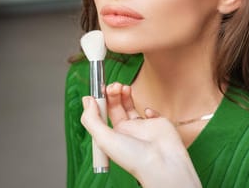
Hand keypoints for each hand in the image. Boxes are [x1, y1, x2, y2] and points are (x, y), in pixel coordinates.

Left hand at [81, 86, 201, 186]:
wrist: (162, 163)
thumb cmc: (133, 157)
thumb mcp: (104, 138)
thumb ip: (92, 119)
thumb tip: (87, 100)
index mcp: (113, 136)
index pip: (102, 114)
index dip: (101, 101)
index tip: (100, 90)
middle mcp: (126, 131)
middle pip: (116, 107)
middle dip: (113, 93)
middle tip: (114, 86)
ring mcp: (142, 127)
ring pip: (131, 106)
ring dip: (126, 95)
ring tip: (124, 87)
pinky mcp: (158, 124)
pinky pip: (151, 112)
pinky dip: (150, 109)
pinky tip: (147, 113)